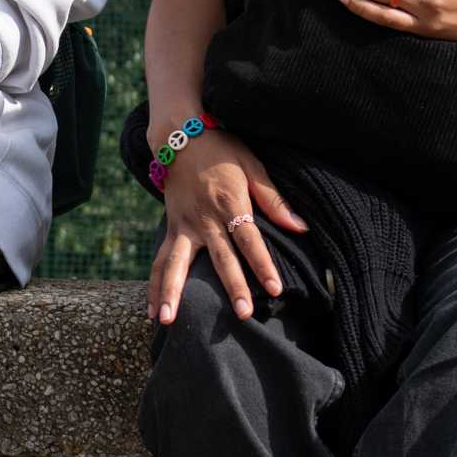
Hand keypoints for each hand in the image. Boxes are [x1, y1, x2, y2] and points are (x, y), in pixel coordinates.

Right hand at [149, 127, 306, 325]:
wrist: (178, 135)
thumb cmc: (221, 149)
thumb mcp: (251, 165)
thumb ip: (273, 199)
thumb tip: (300, 227)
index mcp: (228, 201)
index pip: (249, 238)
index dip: (262, 263)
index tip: (275, 288)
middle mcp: (204, 218)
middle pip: (220, 257)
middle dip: (232, 286)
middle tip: (243, 315)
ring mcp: (183, 225)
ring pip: (177, 263)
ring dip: (173, 292)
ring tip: (168, 321)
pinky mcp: (171, 228)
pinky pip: (161, 260)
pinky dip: (155, 286)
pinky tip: (155, 312)